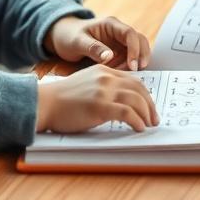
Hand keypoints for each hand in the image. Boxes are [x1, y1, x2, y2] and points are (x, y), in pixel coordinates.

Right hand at [35, 65, 159, 132]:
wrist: (45, 103)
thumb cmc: (63, 99)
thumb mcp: (86, 84)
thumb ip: (102, 86)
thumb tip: (120, 101)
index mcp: (104, 71)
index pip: (133, 80)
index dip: (145, 94)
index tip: (148, 106)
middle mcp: (106, 78)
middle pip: (139, 89)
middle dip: (150, 105)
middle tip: (154, 118)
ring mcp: (104, 91)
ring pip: (136, 100)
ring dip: (147, 115)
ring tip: (149, 125)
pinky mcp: (100, 106)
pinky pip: (127, 113)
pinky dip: (137, 122)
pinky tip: (139, 128)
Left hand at [45, 15, 150, 70]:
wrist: (63, 38)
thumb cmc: (69, 36)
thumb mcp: (77, 41)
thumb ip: (93, 48)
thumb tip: (110, 56)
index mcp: (110, 25)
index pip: (130, 34)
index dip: (134, 49)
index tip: (132, 65)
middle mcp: (118, 32)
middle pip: (140, 41)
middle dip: (141, 57)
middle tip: (136, 72)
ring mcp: (120, 43)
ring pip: (138, 51)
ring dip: (135, 64)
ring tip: (123, 76)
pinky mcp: (119, 53)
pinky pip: (130, 60)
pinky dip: (129, 69)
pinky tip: (121, 77)